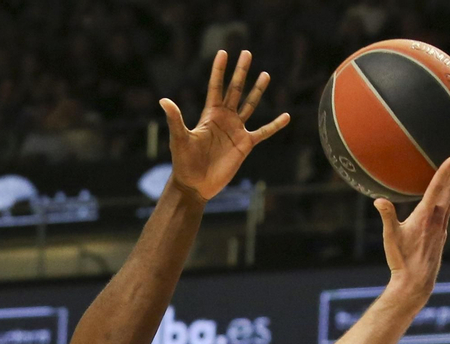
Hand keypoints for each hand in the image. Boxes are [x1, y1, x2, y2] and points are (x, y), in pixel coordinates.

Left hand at [160, 50, 290, 202]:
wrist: (195, 184)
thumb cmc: (184, 162)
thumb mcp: (179, 139)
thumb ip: (175, 119)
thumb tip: (163, 101)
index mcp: (210, 114)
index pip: (216, 86)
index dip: (219, 70)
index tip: (223, 52)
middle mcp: (224, 118)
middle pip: (235, 89)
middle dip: (241, 71)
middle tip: (247, 53)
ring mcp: (236, 130)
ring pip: (250, 105)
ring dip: (257, 90)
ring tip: (266, 74)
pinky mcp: (245, 144)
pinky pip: (263, 132)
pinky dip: (274, 125)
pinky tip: (286, 117)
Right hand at [377, 152, 449, 302]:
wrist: (416, 282)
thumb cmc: (401, 260)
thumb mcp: (391, 237)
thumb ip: (387, 216)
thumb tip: (378, 200)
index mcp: (426, 216)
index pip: (437, 189)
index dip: (446, 172)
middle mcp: (438, 218)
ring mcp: (442, 225)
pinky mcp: (442, 231)